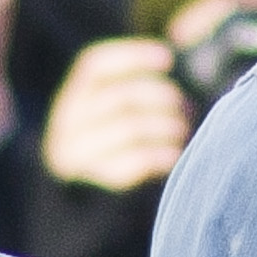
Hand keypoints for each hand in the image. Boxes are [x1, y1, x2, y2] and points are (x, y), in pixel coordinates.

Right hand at [42, 33, 188, 192]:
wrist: (78, 199)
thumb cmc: (109, 142)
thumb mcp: (109, 110)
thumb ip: (134, 87)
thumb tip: (178, 57)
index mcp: (74, 95)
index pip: (96, 65)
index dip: (134, 56)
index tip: (168, 58)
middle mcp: (68, 120)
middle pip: (121, 96)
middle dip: (163, 97)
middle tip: (188, 106)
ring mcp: (78, 151)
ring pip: (130, 128)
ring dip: (166, 127)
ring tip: (184, 131)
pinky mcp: (93, 181)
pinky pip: (133, 161)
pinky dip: (160, 156)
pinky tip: (176, 155)